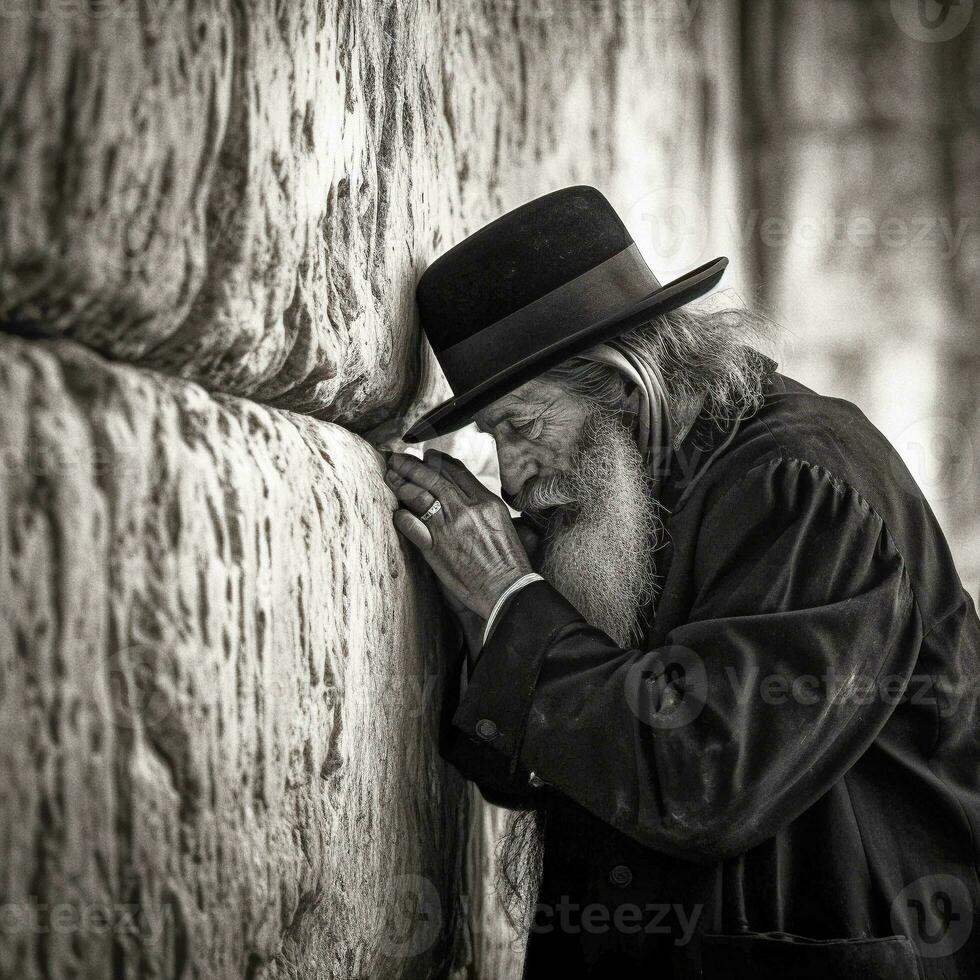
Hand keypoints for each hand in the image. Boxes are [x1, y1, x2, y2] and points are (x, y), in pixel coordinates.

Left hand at [385, 449, 532, 620]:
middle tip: (397, 459)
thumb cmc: (508, 560)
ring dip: (401, 483)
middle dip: (411, 465)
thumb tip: (469, 493)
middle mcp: (466, 509)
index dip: (437, 460)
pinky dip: (401, 516)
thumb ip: (484, 505)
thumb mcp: (503, 522)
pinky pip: (411, 525)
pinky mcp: (435, 548)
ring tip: (390, 477)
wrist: (507, 588)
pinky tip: (396, 512)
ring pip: (418, 495)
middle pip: (432, 477)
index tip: (426, 457)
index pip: (456, 471)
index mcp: (485, 500)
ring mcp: (449, 527)